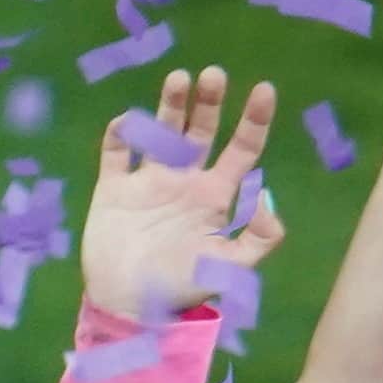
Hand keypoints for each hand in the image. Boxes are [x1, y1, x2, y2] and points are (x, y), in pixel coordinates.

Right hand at [82, 67, 284, 325]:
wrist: (131, 308)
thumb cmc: (183, 291)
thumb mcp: (230, 270)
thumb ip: (257, 241)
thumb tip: (268, 202)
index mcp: (216, 197)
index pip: (242, 151)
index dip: (254, 121)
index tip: (265, 90)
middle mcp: (185, 181)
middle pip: (202, 131)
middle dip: (210, 102)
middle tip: (216, 75)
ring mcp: (149, 181)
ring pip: (162, 131)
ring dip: (171, 104)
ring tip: (180, 77)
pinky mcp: (114, 187)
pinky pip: (116, 152)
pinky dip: (120, 134)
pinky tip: (128, 123)